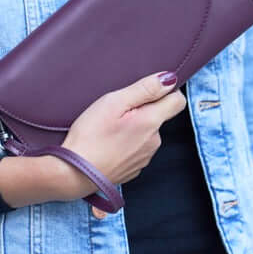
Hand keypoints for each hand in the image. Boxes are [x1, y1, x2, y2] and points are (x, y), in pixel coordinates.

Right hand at [0, 70, 183, 205]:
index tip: (145, 91)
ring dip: (134, 128)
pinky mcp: (134, 169)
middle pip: (159, 117)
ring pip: (147, 133)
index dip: (165, 91)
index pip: (178, 101)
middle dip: (143, 110)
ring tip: (109, 129)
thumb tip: (169, 79)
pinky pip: (137, 149)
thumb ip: (144, 89)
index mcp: (151, 122)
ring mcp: (145, 158)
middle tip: (116, 111)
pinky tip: (108, 144)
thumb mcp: (113, 102)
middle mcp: (154, 142)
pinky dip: (127, 144)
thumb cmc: (90, 136)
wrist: (74, 174)